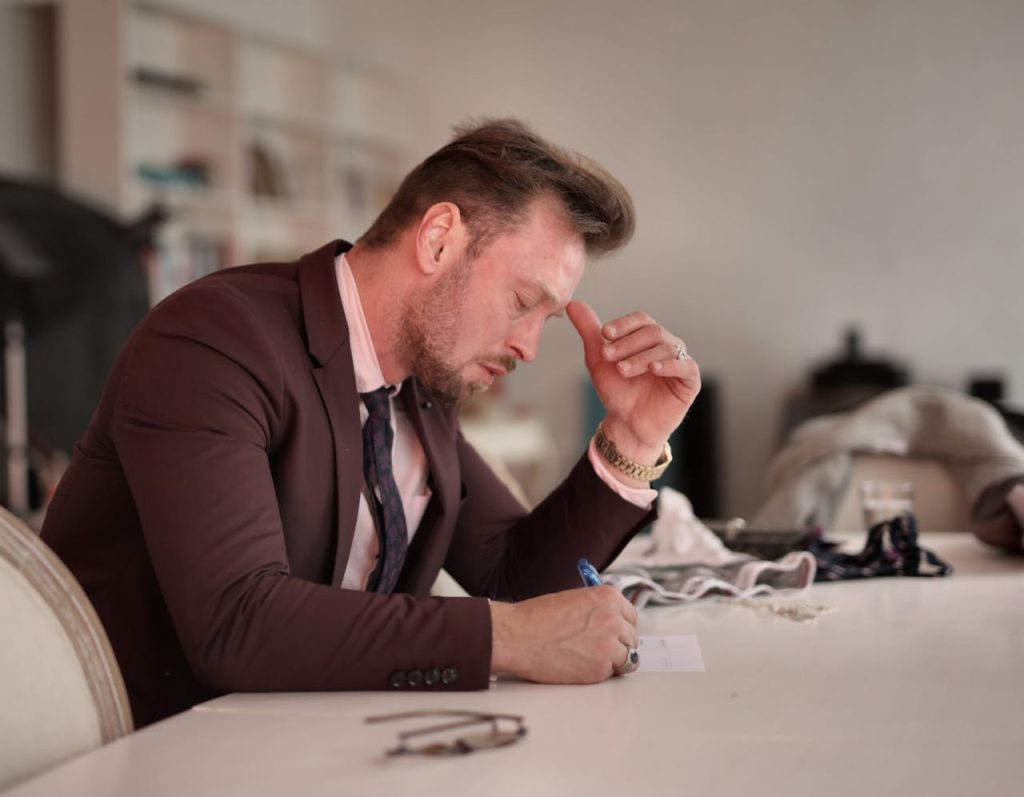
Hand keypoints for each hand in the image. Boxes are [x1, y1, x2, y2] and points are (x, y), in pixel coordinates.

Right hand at [490, 586, 638, 682]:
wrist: (517, 636)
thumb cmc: (536, 618)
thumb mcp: (573, 600)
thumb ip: (596, 609)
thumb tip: (609, 620)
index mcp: (607, 597)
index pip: (631, 615)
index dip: (623, 626)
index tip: (618, 632)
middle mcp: (613, 619)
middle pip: (632, 637)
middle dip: (619, 644)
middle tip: (601, 648)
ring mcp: (609, 645)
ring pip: (626, 657)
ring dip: (612, 660)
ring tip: (588, 657)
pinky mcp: (600, 668)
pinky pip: (610, 673)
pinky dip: (599, 672)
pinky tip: (579, 664)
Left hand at [567, 300, 699, 469]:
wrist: (628, 424)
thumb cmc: (618, 390)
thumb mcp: (599, 360)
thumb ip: (589, 332)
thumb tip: (572, 304)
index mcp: (648, 336)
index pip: (640, 319)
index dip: (623, 325)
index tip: (604, 333)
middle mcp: (666, 344)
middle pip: (653, 332)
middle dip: (628, 343)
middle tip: (608, 355)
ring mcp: (680, 361)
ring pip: (666, 348)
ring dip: (641, 357)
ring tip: (622, 369)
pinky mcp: (690, 381)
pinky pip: (686, 366)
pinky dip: (670, 365)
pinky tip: (654, 369)